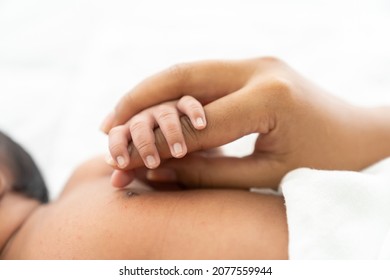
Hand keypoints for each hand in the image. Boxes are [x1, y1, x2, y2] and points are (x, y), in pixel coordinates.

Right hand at [102, 57, 389, 188]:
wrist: (359, 135)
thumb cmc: (322, 163)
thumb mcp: (266, 175)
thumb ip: (210, 172)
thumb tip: (161, 172)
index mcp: (270, 97)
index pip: (199, 123)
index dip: (163, 145)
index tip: (131, 161)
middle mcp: (260, 68)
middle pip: (181, 75)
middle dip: (138, 99)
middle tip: (107, 124)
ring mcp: (258, 61)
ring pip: (187, 69)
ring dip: (150, 90)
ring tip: (121, 113)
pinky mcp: (255, 66)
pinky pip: (203, 74)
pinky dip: (174, 89)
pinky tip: (155, 105)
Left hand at [106, 95, 205, 168]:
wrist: (194, 146)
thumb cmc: (166, 159)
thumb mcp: (149, 167)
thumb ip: (131, 173)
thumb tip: (115, 181)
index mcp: (133, 132)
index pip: (117, 134)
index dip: (117, 147)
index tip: (122, 164)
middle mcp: (147, 117)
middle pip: (139, 125)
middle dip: (144, 145)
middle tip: (152, 164)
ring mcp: (167, 109)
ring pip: (165, 116)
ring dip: (170, 134)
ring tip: (178, 153)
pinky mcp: (187, 105)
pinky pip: (189, 104)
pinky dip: (194, 113)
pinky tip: (200, 126)